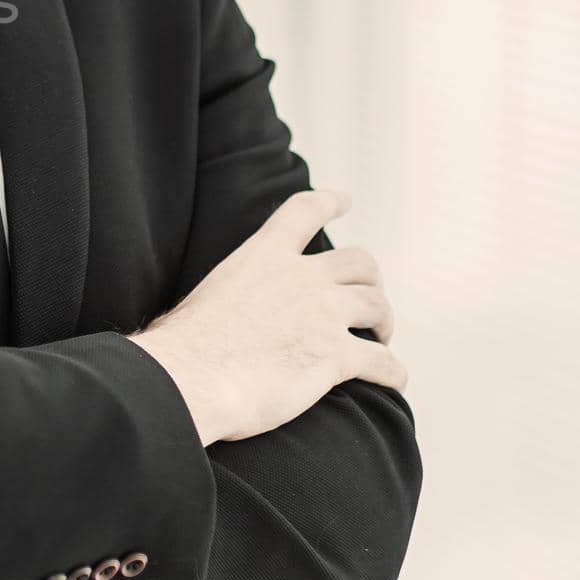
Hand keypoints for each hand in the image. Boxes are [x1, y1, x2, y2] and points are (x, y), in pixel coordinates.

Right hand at [129, 189, 408, 444]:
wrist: (189, 377)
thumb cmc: (185, 346)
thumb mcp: (209, 296)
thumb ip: (232, 294)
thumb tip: (213, 317)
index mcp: (263, 255)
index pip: (303, 212)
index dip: (328, 202)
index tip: (344, 199)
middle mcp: (300, 276)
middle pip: (360, 261)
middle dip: (371, 279)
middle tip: (367, 303)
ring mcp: (321, 314)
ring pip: (377, 306)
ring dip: (384, 323)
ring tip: (380, 339)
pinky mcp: (335, 356)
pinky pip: (384, 362)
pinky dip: (394, 372)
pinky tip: (393, 380)